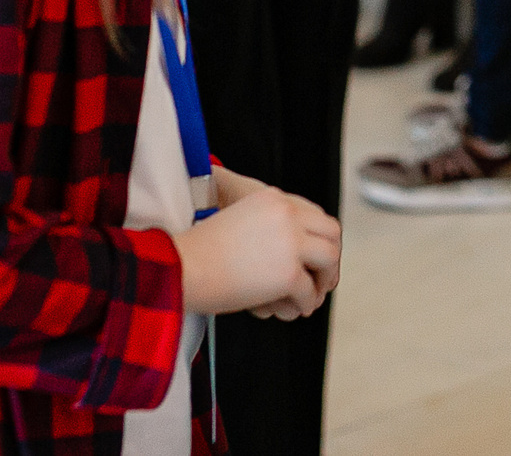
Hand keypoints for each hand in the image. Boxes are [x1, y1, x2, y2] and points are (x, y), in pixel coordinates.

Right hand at [174, 180, 340, 318]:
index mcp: (273, 199)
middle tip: (322, 278)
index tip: (316, 255)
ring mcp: (290, 243)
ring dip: (324, 279)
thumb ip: (270, 228)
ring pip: (330, 258)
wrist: (179, 269)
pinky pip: (308, 292)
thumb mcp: (240, 223)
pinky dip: (304, 304)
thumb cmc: (199, 253)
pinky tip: (295, 310)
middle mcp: (287, 215)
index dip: (320, 237)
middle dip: (329, 257)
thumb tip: (297, 251)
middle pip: (331, 231)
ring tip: (311, 295)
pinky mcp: (288, 273)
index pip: (314, 213)